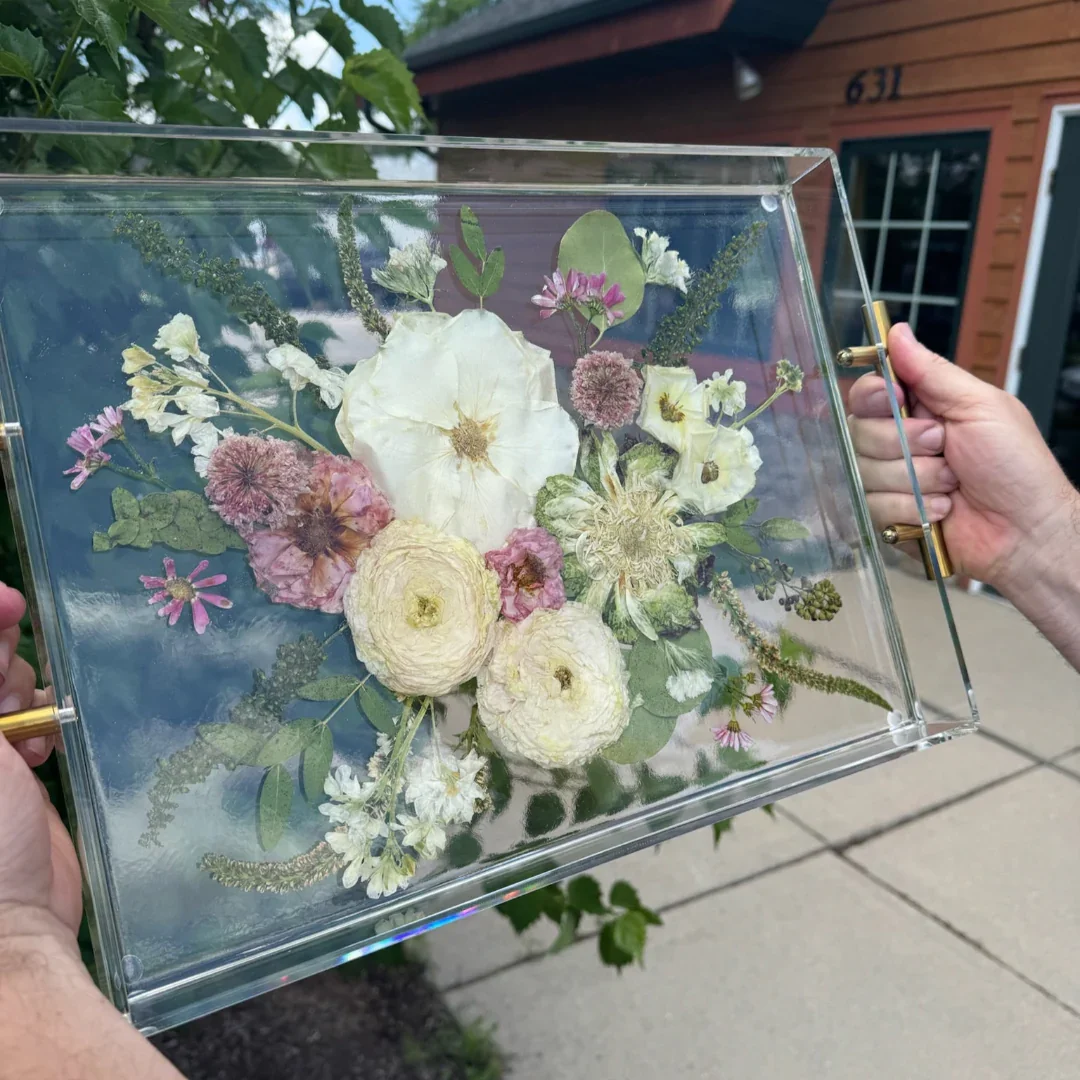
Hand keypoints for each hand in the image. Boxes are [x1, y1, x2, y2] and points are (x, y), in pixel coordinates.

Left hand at [0, 582, 80, 942]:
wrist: (8, 925)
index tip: (12, 602)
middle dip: (2, 655)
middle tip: (15, 688)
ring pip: (9, 685)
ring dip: (25, 690)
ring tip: (30, 724)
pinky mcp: (18, 776)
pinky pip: (37, 721)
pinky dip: (47, 723)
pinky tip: (46, 748)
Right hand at [848, 322, 1079, 595]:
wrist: (1027, 531)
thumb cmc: (1017, 467)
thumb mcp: (980, 406)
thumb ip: (932, 372)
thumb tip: (898, 333)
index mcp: (921, 410)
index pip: (868, 393)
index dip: (875, 396)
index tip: (898, 399)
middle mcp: (901, 443)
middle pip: (861, 432)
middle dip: (905, 443)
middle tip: (944, 447)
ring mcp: (893, 481)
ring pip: (867, 472)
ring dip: (917, 479)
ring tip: (952, 484)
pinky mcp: (890, 516)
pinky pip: (874, 506)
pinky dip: (913, 508)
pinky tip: (942, 510)